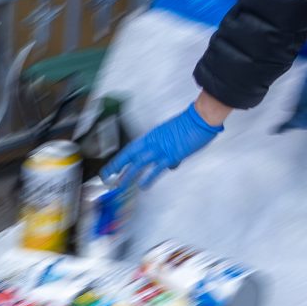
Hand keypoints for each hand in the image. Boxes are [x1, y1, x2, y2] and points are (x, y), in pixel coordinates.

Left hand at [101, 100, 223, 189]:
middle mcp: (152, 142)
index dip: (119, 159)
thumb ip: (169, 151)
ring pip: (138, 163)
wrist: (200, 118)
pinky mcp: (171, 155)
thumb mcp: (173, 136)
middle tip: (106, 177)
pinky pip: (156, 169)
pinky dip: (149, 178)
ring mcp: (160, 149)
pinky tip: (143, 186)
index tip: (110, 168)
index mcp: (151, 136)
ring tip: (120, 185)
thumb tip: (171, 165)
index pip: (130, 149)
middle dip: (116, 167)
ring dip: (128, 175)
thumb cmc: (190, 124)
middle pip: (129, 155)